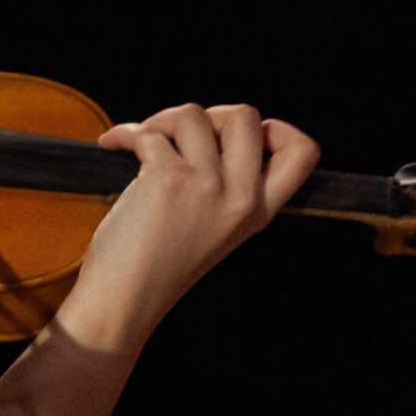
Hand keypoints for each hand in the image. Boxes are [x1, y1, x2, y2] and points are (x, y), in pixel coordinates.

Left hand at [61, 103, 317, 351]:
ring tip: (145, 141)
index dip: (276, 127)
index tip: (237, 135)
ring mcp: (205, 187)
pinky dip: (123, 133)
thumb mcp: (216, 228)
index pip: (302, 152)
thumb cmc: (158, 264)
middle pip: (247, 117)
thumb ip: (229, 186)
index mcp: (258, 212)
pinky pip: (149, 132)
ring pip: (194, 115)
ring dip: (161, 120)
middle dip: (211, 114)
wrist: (123, 301)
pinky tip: (112, 145)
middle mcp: (240, 198)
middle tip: (182, 136)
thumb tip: (214, 126)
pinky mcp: (166, 179)